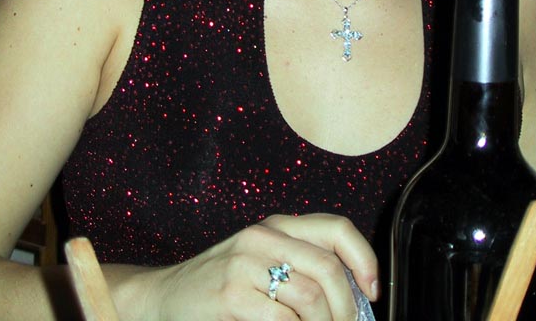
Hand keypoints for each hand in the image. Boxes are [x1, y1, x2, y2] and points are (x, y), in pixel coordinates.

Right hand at [154, 213, 378, 320]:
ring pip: (310, 298)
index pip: (336, 229)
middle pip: (327, 269)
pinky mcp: (231, 294)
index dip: (363, 260)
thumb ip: (300, 267)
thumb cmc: (219, 287)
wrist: (163, 298)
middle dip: (347, 309)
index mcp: (277, 226)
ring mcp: (244, 263)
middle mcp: (263, 237)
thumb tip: (354, 295)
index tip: (372, 291)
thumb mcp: (262, 263)